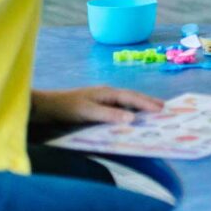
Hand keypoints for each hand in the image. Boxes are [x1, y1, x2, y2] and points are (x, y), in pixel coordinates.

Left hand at [31, 87, 163, 124]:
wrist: (46, 107)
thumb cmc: (66, 108)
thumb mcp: (87, 112)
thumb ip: (109, 115)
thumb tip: (132, 118)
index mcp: (107, 92)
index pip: (131, 98)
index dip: (147, 103)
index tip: (162, 109)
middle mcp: (107, 93)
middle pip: (132, 96)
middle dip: (148, 102)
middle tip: (165, 108)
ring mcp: (102, 98)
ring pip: (126, 101)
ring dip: (139, 105)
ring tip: (153, 110)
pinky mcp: (97, 105)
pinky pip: (118, 106)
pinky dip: (129, 110)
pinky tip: (131, 115)